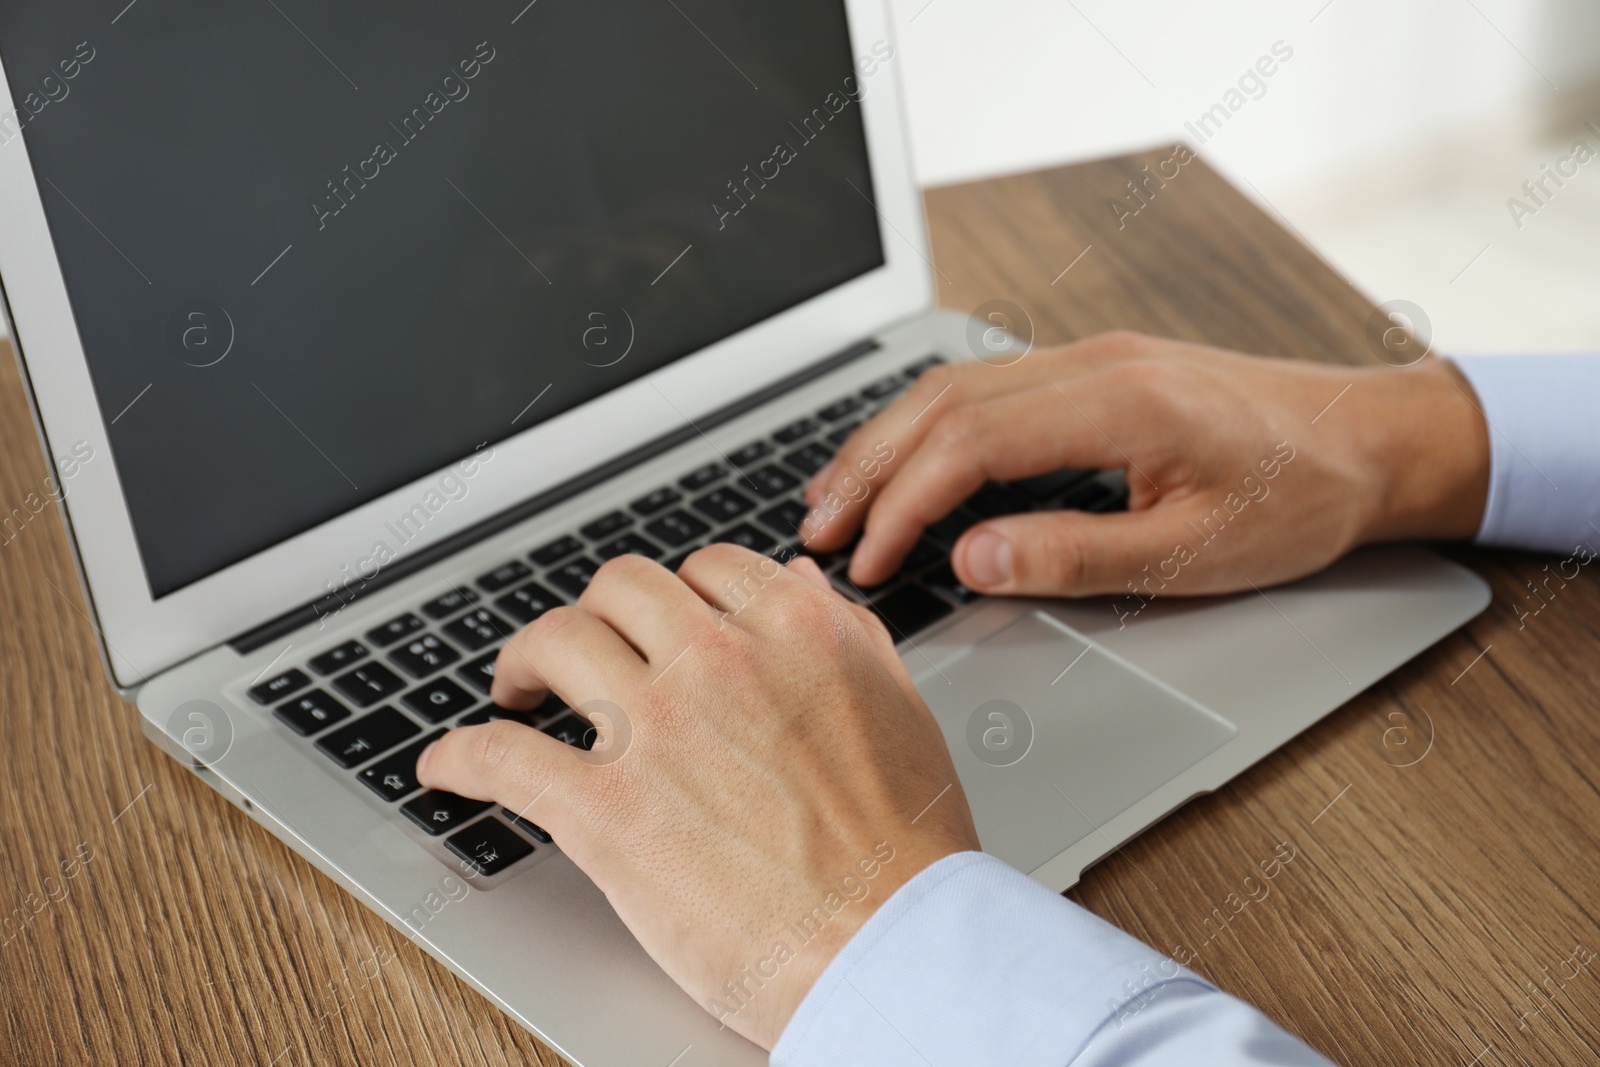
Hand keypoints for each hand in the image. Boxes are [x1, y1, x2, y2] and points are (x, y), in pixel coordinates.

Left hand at [416, 547, 978, 1048]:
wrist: (890, 946)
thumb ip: (845, 636)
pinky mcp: (604, 810)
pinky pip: (504, 756)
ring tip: (515, 685)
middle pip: (621, 591)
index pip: (706, 569)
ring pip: (555, 642)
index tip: (657, 621)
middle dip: (597, 613)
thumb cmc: (906, 850)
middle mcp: (719, 661)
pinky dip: (462, 756)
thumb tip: (797, 581)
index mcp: (796, 632)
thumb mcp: (900, 711)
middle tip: (584, 648)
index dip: (674, 594)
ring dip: (523, 658)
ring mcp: (655, 730)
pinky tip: (448, 765)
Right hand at [805, 331, 1489, 598]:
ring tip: (836, 496)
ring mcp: (1092, 356)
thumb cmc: (1297, 498)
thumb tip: (970, 558)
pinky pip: (986, 385)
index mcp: (1119, 402)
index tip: (866, 561)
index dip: (900, 505)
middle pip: (941, 401)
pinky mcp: (1096, 367)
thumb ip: (1074, 555)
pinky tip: (907, 459)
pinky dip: (929, 425)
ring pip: (955, 384)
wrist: (1368, 438)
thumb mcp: (1194, 552)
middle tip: (816, 530)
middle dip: (866, 467)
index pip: (968, 443)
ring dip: (886, 440)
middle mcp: (1094, 363)